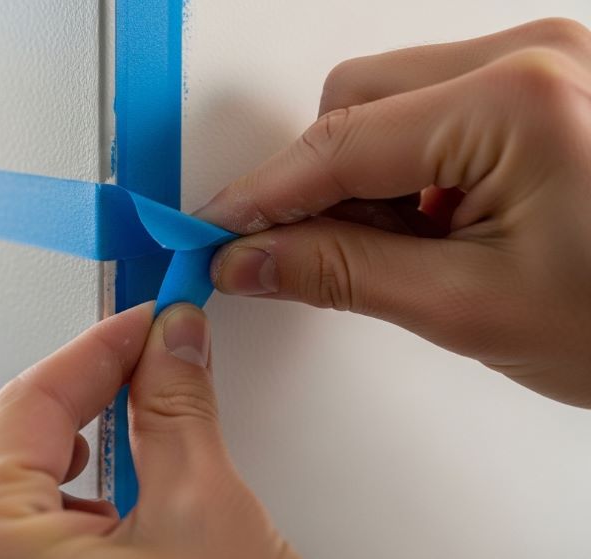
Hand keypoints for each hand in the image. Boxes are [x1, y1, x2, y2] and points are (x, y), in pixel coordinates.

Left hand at [0, 303, 296, 558]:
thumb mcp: (205, 522)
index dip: (93, 354)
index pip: (25, 406)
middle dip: (9, 426)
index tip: (136, 331)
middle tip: (89, 415)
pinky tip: (79, 549)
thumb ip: (176, 412)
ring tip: (88, 491)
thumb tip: (170, 348)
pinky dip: (5, 540)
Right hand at [196, 18, 590, 406]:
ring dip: (365, 178)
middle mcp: (532, 57)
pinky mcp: (548, 82)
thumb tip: (251, 258)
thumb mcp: (469, 308)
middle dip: (318, 182)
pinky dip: (410, 169)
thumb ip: (341, 274)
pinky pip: (435, 107)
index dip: (261, 195)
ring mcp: (545, 62)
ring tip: (405, 251)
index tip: (213, 230)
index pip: (340, 141)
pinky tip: (433, 225)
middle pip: (356, 102)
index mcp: (518, 101)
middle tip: (304, 256)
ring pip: (389, 102)